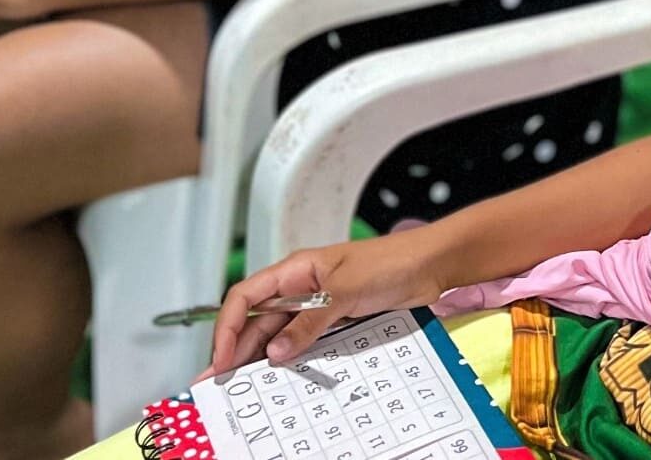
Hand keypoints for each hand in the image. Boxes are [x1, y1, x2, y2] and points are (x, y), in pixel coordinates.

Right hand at [207, 228, 449, 375]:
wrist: (429, 266)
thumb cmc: (391, 261)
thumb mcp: (346, 289)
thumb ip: (310, 319)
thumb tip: (276, 350)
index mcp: (297, 269)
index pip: (247, 296)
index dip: (229, 327)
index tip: (221, 360)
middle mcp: (302, 288)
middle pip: (258, 321)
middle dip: (236, 351)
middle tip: (221, 386)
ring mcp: (319, 307)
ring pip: (279, 336)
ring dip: (262, 360)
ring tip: (244, 389)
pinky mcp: (336, 322)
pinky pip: (305, 344)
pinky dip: (291, 362)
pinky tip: (283, 380)